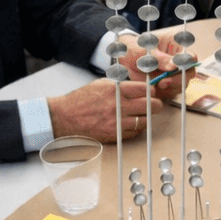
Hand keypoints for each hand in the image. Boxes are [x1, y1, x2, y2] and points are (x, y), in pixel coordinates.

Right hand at [48, 78, 162, 141]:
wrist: (65, 117)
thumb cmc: (80, 100)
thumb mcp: (100, 84)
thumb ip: (120, 86)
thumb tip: (137, 88)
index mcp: (115, 90)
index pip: (144, 89)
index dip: (151, 91)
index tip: (152, 92)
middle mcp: (118, 106)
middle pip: (150, 105)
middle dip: (155, 104)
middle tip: (155, 104)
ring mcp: (117, 122)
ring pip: (145, 121)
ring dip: (146, 117)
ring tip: (143, 115)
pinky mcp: (114, 135)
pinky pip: (134, 133)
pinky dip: (136, 128)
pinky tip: (132, 124)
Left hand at [114, 33, 192, 101]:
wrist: (125, 58)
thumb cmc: (136, 48)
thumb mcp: (146, 50)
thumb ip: (160, 58)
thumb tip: (174, 65)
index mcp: (177, 47)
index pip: (190, 57)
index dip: (187, 64)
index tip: (177, 68)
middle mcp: (179, 62)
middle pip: (189, 74)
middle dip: (178, 79)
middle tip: (164, 81)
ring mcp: (174, 74)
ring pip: (181, 85)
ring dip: (171, 87)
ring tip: (157, 84)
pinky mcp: (167, 85)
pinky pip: (171, 92)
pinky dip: (164, 92)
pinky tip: (155, 87)